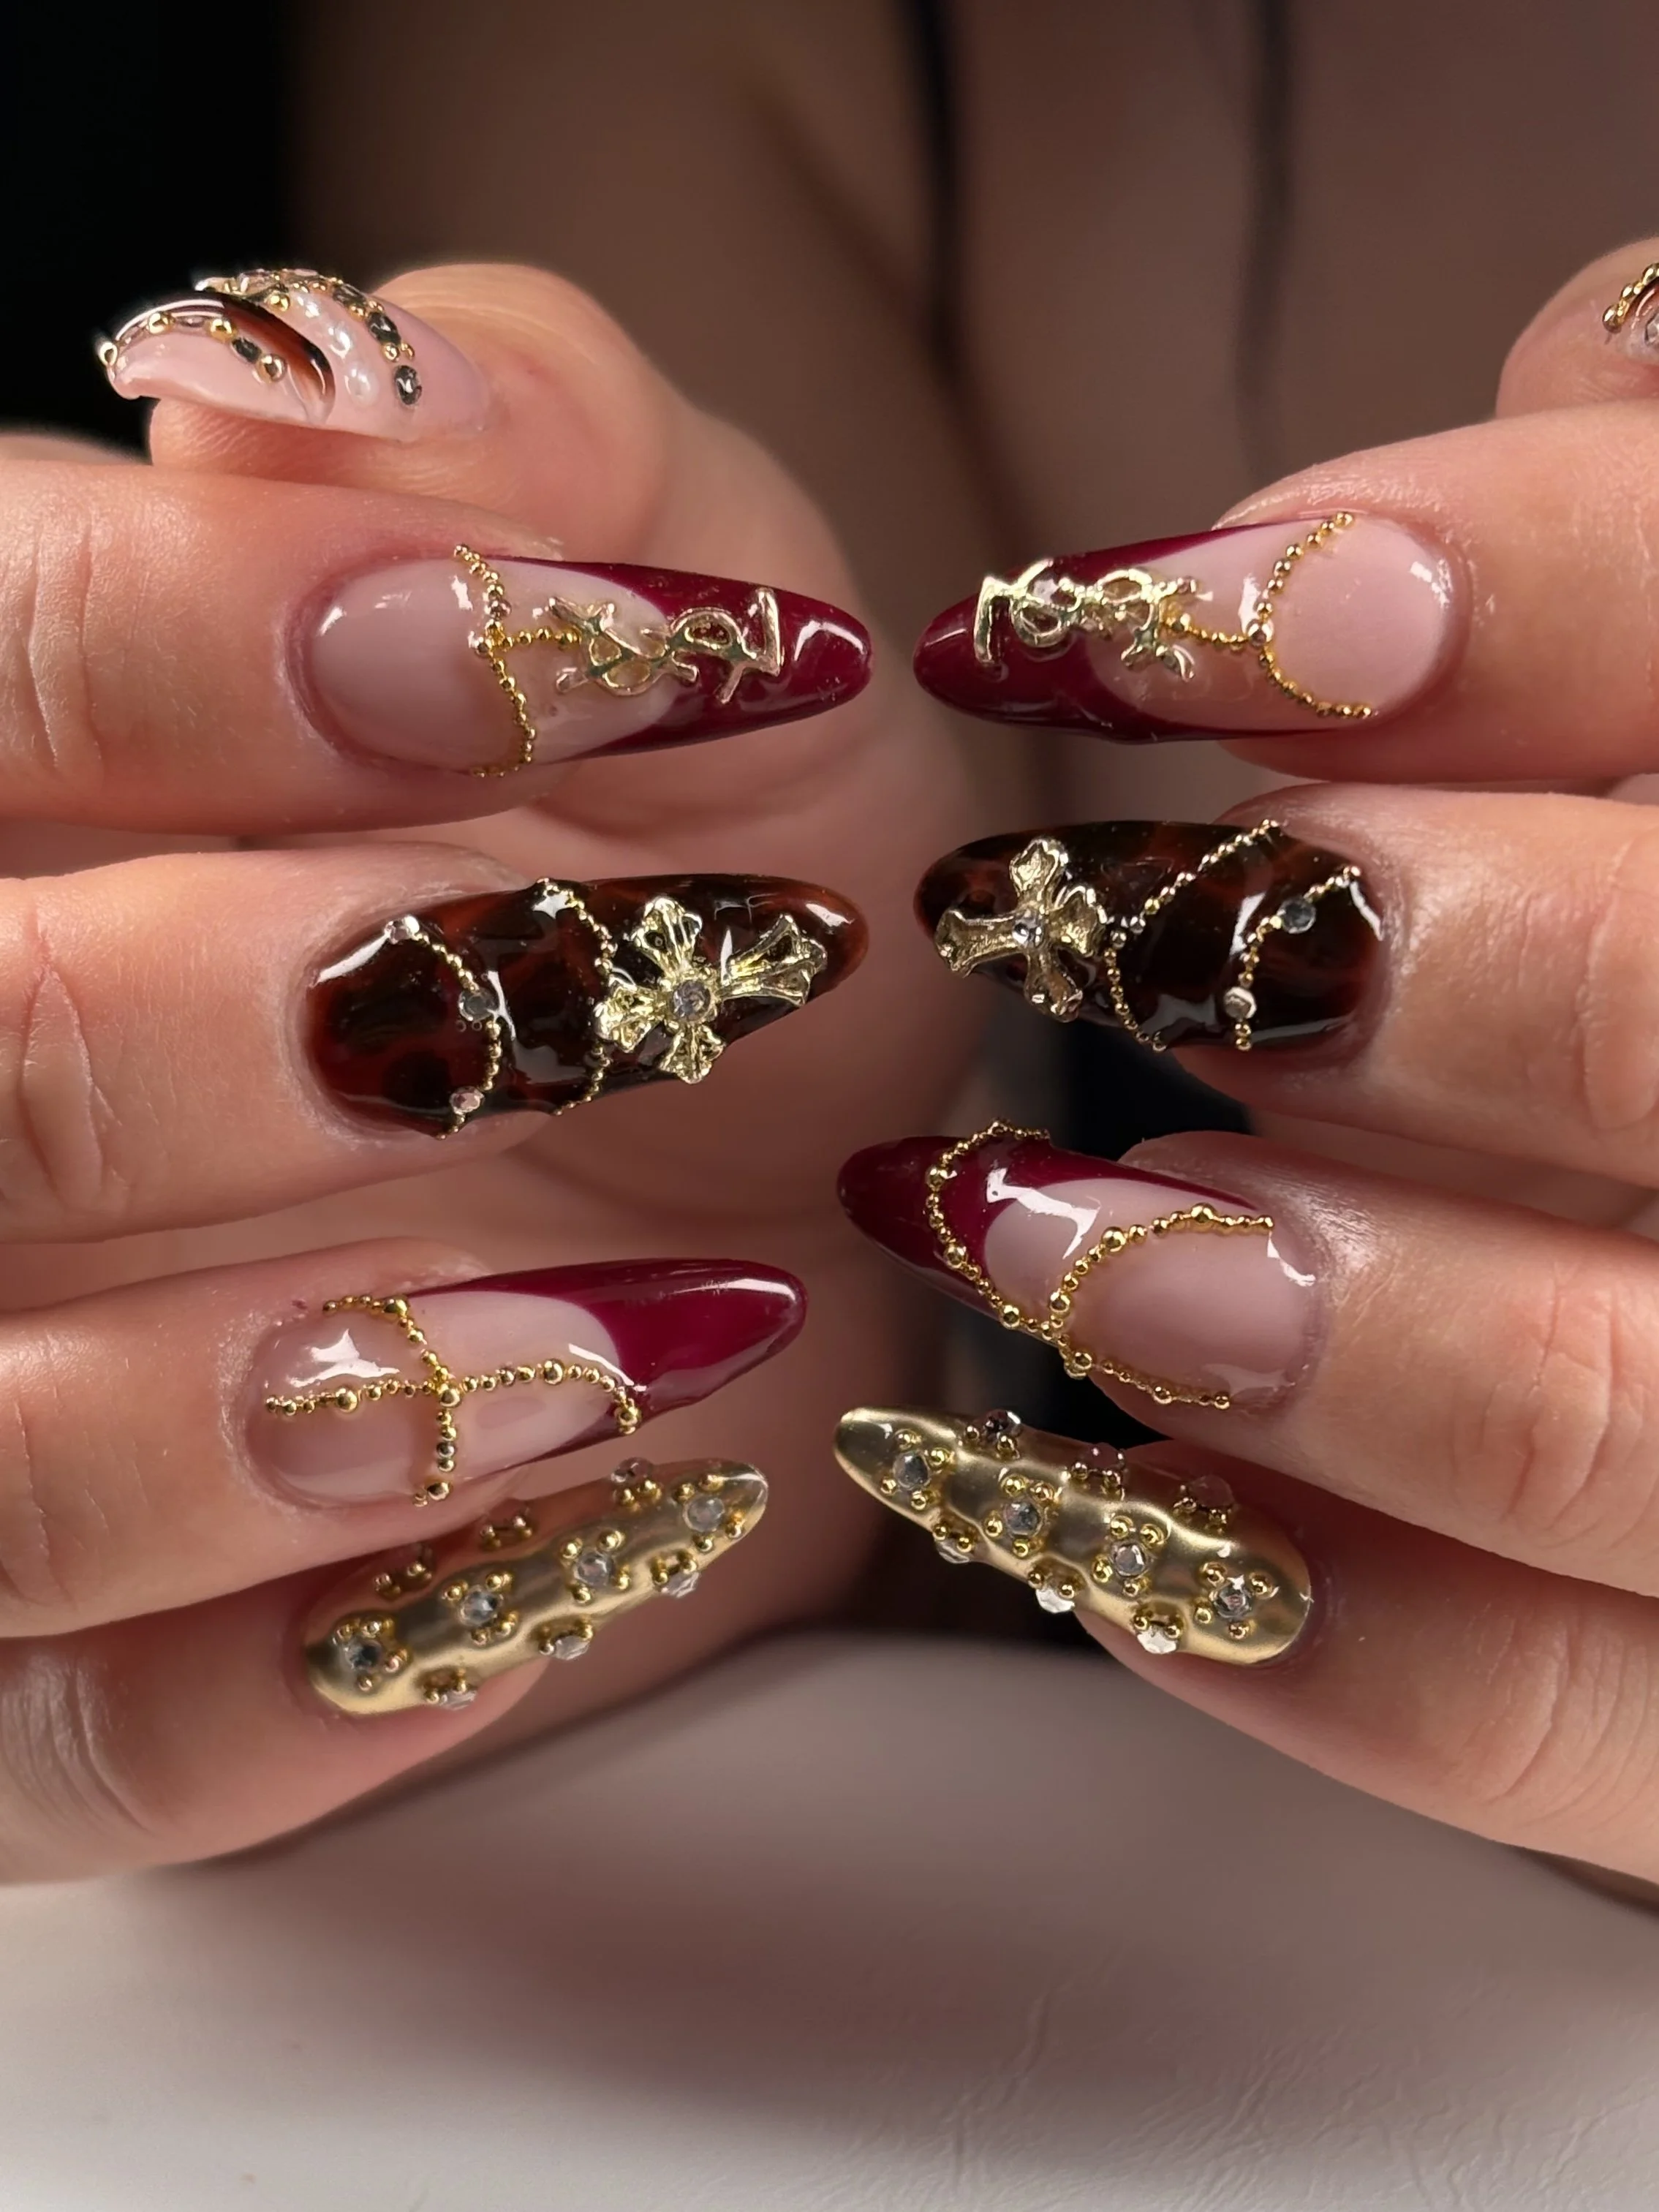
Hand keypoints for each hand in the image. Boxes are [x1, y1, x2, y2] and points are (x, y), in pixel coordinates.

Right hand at [0, 261, 986, 1876]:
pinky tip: (609, 1522)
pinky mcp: (57, 1691)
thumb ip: (527, 437)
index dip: (225, 653)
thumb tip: (309, 370)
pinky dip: (367, 1663)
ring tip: (667, 1316)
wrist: (781, 1162)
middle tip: (626, 1004)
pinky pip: (108, 1751)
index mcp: (13, 770)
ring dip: (331, 1397)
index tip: (570, 667)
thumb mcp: (692, 591)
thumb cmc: (711, 860)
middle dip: (317, 1032)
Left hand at [845, 240, 1658, 1882]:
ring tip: (1032, 1233)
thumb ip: (1656, 550)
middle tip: (1069, 912)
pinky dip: (1290, 1621)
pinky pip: (1533, 1739)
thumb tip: (1583, 365)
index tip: (1138, 606)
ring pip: (1608, 1409)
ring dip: (1282, 1302)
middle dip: (1349, 951)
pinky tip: (1092, 1500)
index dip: (1505, 577)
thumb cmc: (1652, 932)